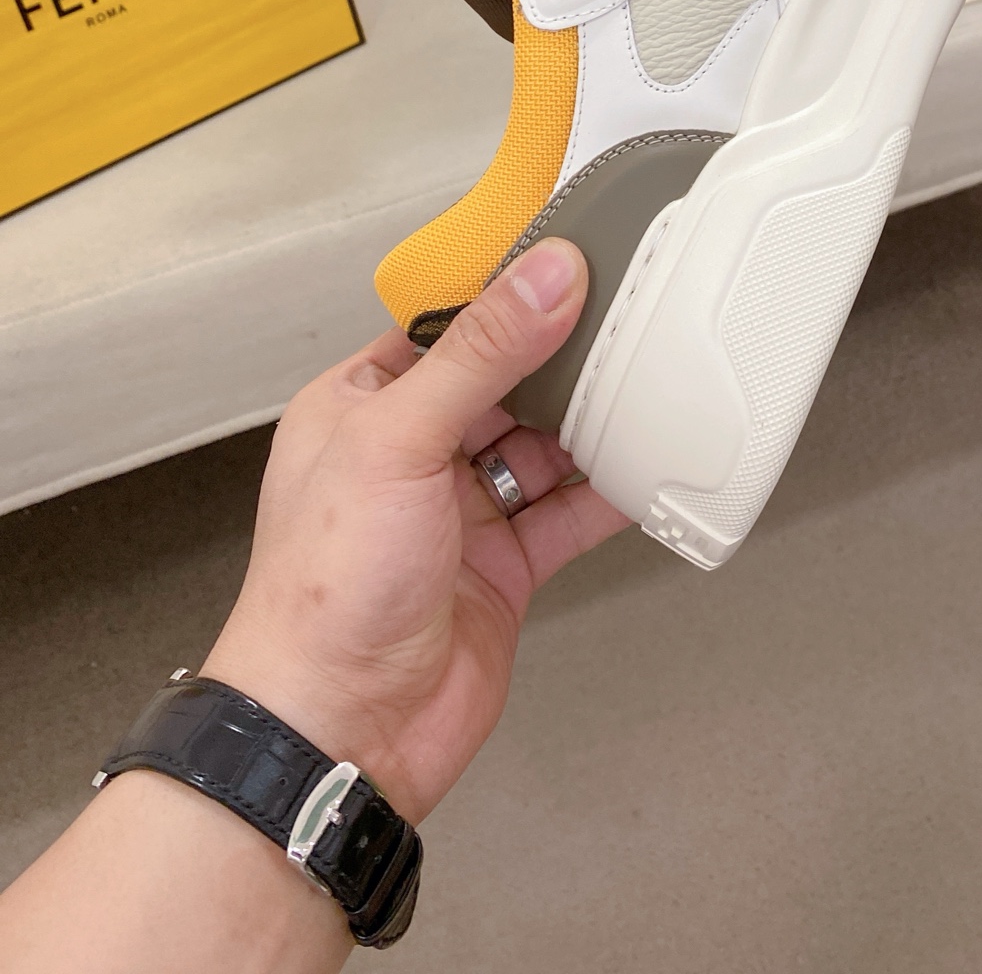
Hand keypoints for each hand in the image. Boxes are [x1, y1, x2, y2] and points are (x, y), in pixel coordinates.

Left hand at [203, 237, 628, 823]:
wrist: (340, 732)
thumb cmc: (325, 591)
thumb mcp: (398, 441)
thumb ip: (481, 355)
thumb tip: (545, 277)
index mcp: (362, 404)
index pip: (445, 324)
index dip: (507, 290)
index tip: (573, 254)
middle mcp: (411, 453)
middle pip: (506, 380)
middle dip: (563, 354)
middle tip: (631, 311)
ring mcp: (461, 511)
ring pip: (544, 443)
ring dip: (592, 418)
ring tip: (650, 377)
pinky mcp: (505, 566)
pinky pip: (570, 512)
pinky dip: (610, 489)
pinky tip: (648, 462)